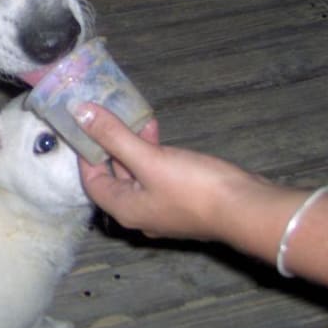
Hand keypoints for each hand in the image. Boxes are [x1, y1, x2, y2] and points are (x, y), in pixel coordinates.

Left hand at [74, 103, 261, 241]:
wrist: (248, 209)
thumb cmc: (193, 187)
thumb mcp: (148, 158)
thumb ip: (113, 136)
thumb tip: (79, 113)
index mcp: (124, 209)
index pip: (91, 181)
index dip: (86, 154)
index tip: (86, 127)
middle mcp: (140, 214)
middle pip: (115, 178)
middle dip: (111, 147)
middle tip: (110, 118)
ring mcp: (163, 210)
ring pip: (139, 175)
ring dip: (134, 148)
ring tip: (137, 121)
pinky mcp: (184, 202)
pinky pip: (159, 176)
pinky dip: (155, 156)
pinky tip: (160, 135)